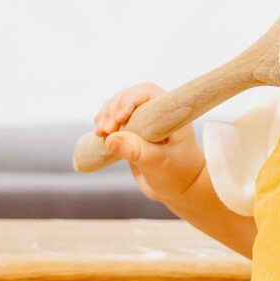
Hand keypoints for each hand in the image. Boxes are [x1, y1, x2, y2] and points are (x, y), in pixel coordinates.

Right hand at [93, 82, 207, 206]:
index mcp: (170, 113)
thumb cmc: (177, 174)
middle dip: (113, 110)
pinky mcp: (132, 131)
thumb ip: (137, 152)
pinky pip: (114, 119)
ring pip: (118, 106)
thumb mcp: (158, 164)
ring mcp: (143, 121)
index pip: (147, 92)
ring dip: (106, 116)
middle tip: (104, 130)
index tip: (119, 118)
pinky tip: (100, 133)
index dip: (130, 99)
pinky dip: (105, 123)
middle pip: (128, 97)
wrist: (179, 188)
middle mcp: (156, 112)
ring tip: (100, 133)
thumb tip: (110, 139)